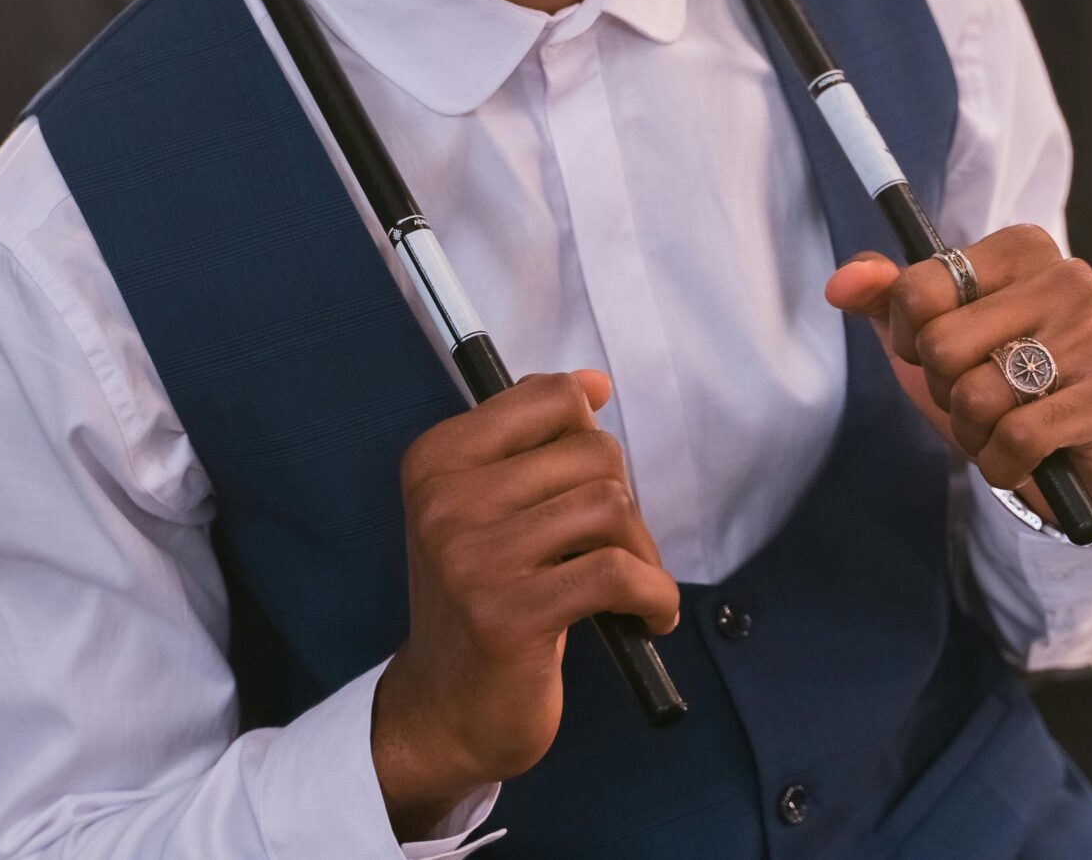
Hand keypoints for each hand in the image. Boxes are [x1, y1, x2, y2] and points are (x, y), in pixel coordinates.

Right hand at [371, 370, 678, 839]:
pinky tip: (650, 618)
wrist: (446, 709)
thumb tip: (593, 382)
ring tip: (632, 589)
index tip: (589, 481)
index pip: (550, 398)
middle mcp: (445, 501)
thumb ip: (534, 441)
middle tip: (615, 552)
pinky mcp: (509, 615)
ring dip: (642, 552)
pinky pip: (617, 573)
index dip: (589, 437)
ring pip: (610, 506)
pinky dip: (654, 595)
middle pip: (592, 453)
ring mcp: (472, 558)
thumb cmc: (484, 600)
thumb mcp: (489, 509)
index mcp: (436, 460)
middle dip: (623, 502)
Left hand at [825, 225, 1091, 524]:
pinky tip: (1021, 458)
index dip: (908, 337)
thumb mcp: (930, 334)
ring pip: (977, 395)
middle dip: (944, 389)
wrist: (1069, 456)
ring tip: (1000, 425)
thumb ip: (884, 297)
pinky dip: (1002, 463)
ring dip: (972, 430)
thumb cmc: (995, 380)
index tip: (933, 350)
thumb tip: (841, 283)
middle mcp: (1069, 281)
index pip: (919, 287)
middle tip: (976, 395)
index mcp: (1023, 249)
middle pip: (942, 345)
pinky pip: (1018, 437)